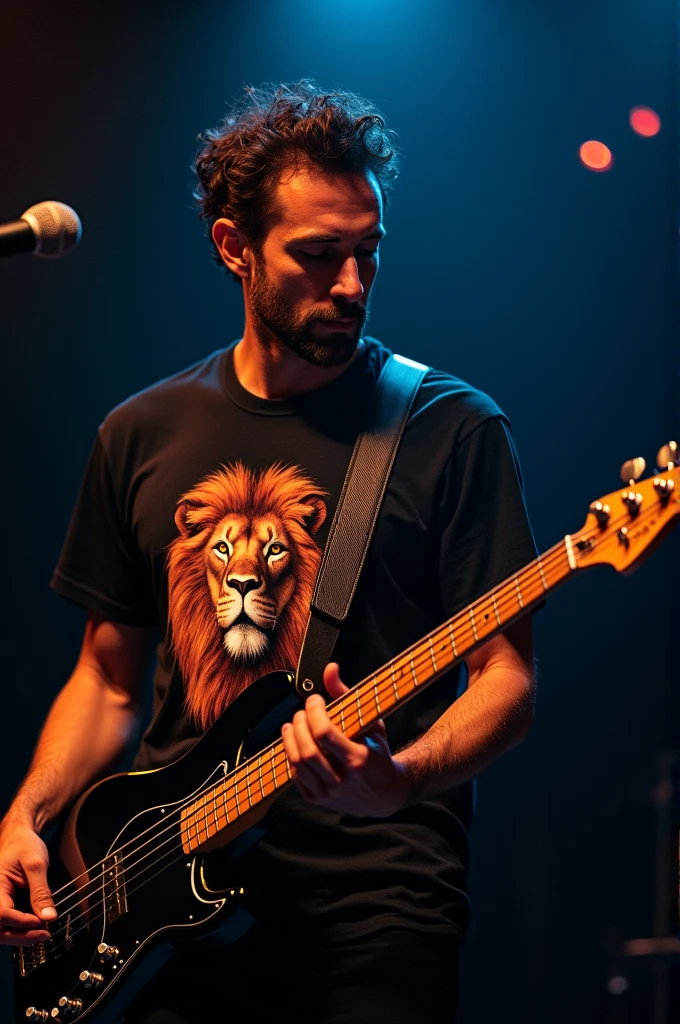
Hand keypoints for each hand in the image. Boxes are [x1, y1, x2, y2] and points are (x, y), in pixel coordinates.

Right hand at [0, 812, 55, 945]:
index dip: (23, 922)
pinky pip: (4, 923)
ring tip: (41, 934)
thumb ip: (41, 891)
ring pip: (0, 929)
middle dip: (21, 936)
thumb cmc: (23, 844)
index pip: (3, 914)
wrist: (19, 835)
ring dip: (20, 936)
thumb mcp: (36, 864)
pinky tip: (33, 929)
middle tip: (45, 935)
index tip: (43, 921)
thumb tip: (48, 916)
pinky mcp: (1, 903)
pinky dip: (18, 929)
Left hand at [281, 663, 410, 817]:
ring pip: (297, 763)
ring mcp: (329, 793)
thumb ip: (346, 694)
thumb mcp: (371, 722)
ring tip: (292, 724)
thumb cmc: (378, 753)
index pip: (324, 733)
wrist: (386, 794)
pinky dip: (292, 756)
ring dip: (290, 739)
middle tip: (302, 712)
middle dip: (299, 725)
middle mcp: (342, 780)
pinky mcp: (318, 800)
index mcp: (358, 759)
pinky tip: (295, 743)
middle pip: (307, 750)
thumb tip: (329, 669)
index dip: (314, 712)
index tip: (314, 701)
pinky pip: (296, 776)